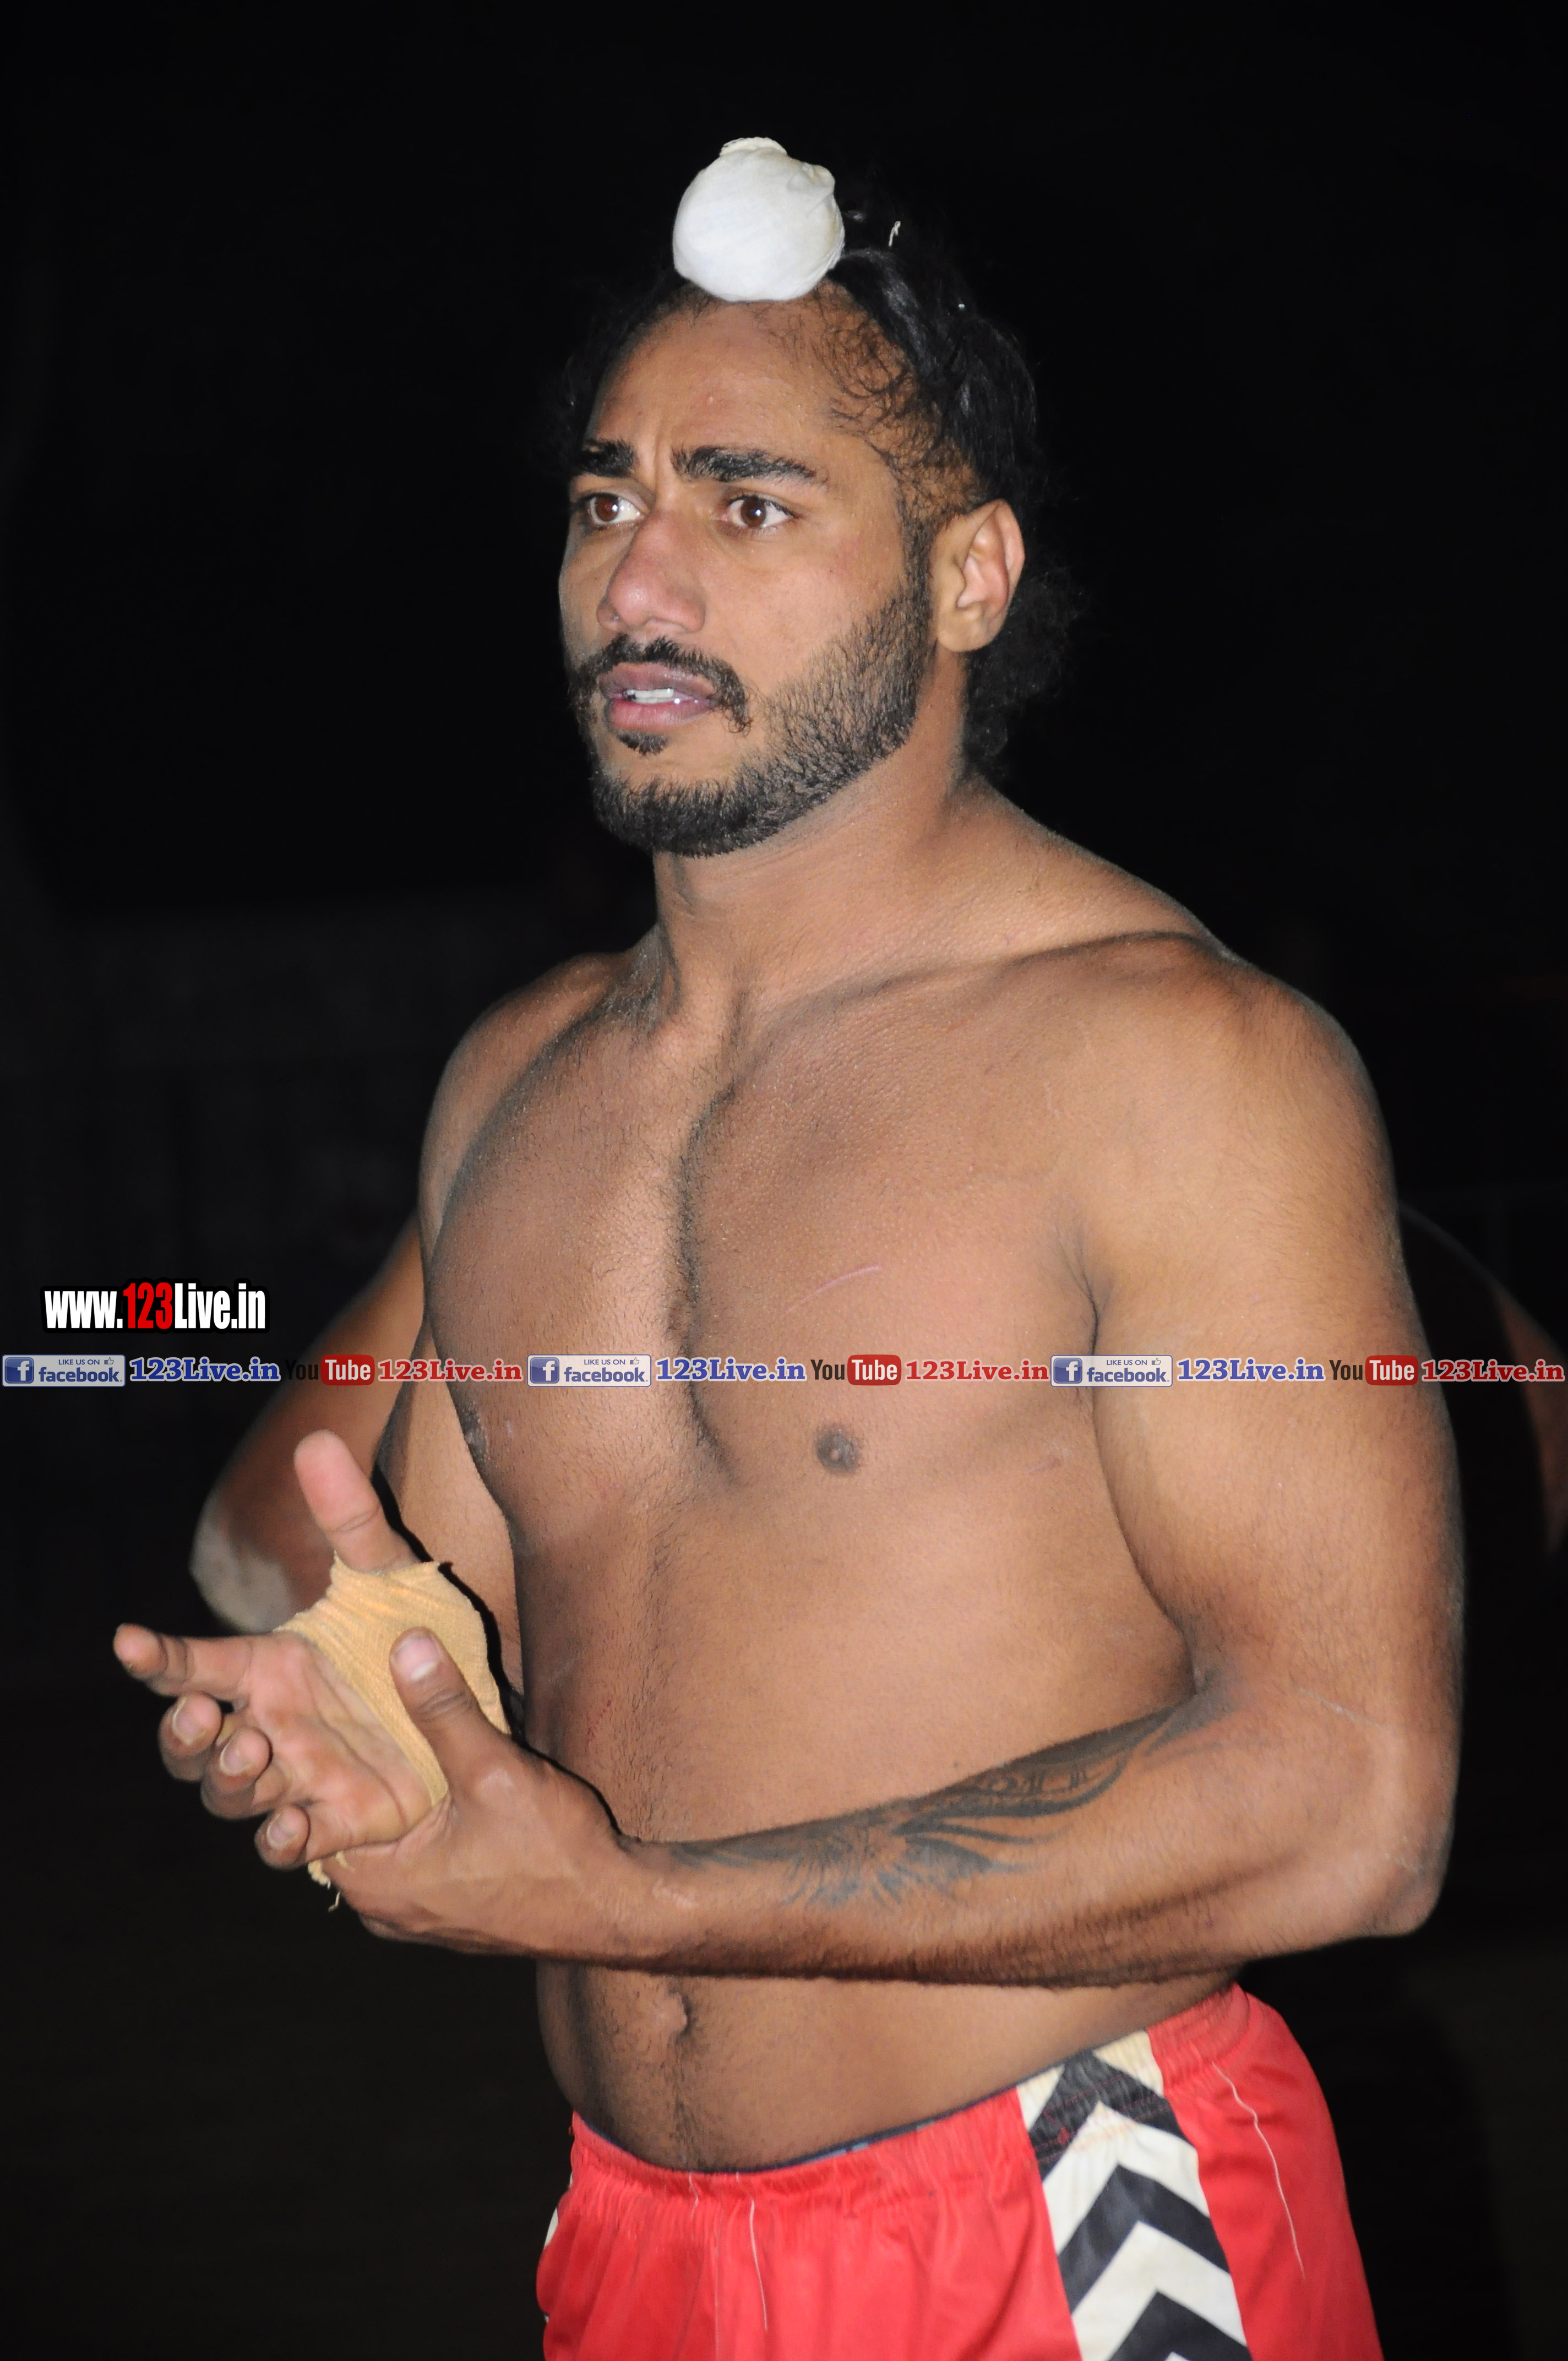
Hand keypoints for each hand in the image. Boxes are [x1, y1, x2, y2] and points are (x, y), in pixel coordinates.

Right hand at [114, 1432, 437, 1867]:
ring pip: (228, 1795)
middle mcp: (272, 1724)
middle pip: (189, 1744)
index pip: (195, 1663)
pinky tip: (292, 1828)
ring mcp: (298, 1776)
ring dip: (228, 1780)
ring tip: (256, 1755)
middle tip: (206, 1715)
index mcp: (272, 1666)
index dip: (157, 1656)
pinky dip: (281, 1842)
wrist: (484, 1705)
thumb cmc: (420, 1633)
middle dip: (181, 1736)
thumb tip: (316, 1440)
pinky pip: (289, 1843)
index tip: (126, 1640)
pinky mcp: (339, 1822)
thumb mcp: (393, 1575)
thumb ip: (353, 1517)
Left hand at [318, 1630, 636, 1958]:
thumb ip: (445, 1708)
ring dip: (395, 1791)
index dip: (318, 1757)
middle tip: (360, 1703)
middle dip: (359, 1767)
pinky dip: (422, 1814)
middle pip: (350, 1821)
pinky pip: (415, 1852)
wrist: (618, 1912)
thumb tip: (404, 1644)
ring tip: (400, 1726)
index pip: (311, 1814)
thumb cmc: (555, 1854)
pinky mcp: (448, 1907)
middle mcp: (383, 1907)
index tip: (323, 1707)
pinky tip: (442, 1770)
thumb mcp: (495, 1770)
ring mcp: (416, 1913)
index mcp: (375, 1883)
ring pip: (386, 1835)